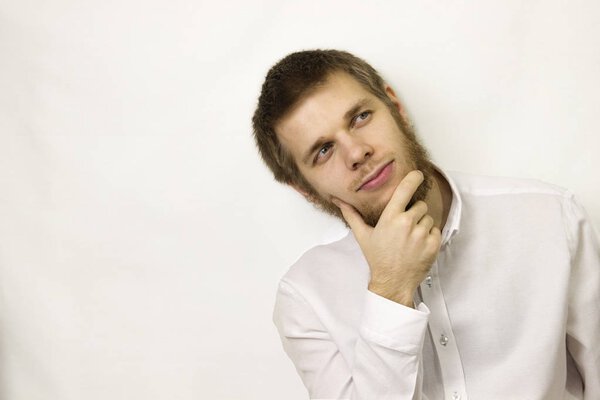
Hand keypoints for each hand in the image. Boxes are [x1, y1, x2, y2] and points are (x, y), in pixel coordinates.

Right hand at [333, 170, 441, 306]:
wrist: (393, 282)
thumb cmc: (377, 258)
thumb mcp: (363, 235)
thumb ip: (352, 215)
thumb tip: (338, 201)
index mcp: (391, 218)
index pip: (405, 189)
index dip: (413, 178)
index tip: (418, 174)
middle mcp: (407, 223)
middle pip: (419, 205)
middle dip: (414, 213)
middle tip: (404, 227)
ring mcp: (422, 234)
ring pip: (428, 218)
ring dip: (422, 225)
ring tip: (410, 238)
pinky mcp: (433, 244)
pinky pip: (436, 230)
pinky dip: (430, 236)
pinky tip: (418, 245)